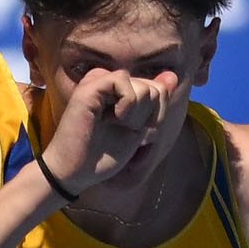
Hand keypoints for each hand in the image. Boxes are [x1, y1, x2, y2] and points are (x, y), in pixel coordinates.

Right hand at [39, 66, 181, 197]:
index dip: (157, 116)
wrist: (76, 171)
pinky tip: (111, 119)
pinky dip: (127, 105)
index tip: (136, 132)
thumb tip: (172, 76)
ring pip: (144, 86)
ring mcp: (99, 81)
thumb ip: (155, 104)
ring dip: (137, 116)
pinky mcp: (90, 85)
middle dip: (149, 117)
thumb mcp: (140, 129)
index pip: (159, 90)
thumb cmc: (103, 155)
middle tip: (124, 130)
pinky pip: (124, 81)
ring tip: (115, 125)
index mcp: (121, 90)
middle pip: (155, 88)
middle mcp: (110, 80)